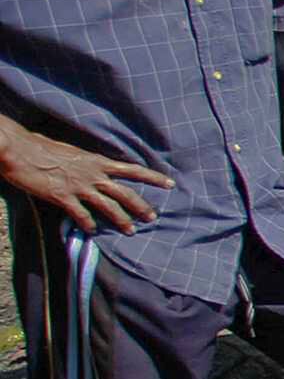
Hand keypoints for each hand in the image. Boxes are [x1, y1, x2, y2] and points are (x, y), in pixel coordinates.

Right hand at [0, 123, 170, 229]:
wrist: (18, 149)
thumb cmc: (41, 146)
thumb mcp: (71, 151)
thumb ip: (85, 162)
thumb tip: (93, 166)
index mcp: (96, 161)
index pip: (132, 169)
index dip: (153, 177)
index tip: (170, 184)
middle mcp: (92, 174)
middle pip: (125, 193)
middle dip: (142, 207)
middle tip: (153, 218)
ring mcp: (79, 186)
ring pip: (108, 207)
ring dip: (121, 220)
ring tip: (131, 231)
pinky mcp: (62, 197)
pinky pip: (81, 215)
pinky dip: (88, 225)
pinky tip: (92, 232)